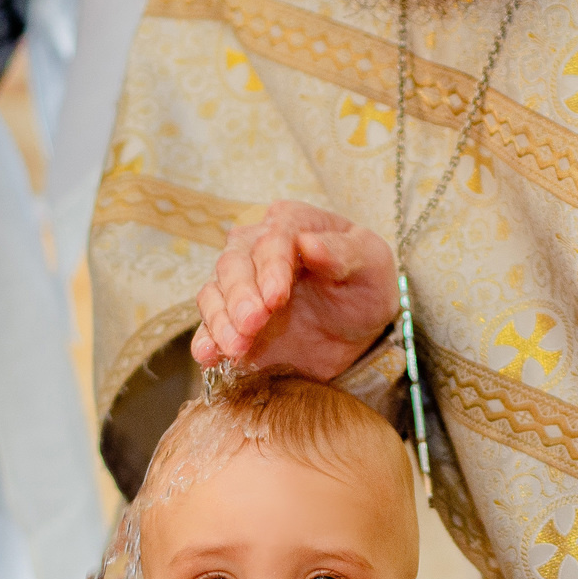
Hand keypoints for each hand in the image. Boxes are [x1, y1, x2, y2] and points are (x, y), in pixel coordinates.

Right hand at [191, 201, 398, 377]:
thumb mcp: (371, 267)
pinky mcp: (232, 318)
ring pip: (215, 292)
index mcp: (293, 224)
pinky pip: (209, 325)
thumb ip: (344, 253)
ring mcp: (241, 284)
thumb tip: (309, 243)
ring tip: (237, 346)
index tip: (276, 296)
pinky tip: (208, 355)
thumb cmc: (365, 287)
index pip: (273, 238)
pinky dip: (206, 340)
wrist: (356, 330)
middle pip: (234, 263)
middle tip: (253, 323)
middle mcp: (258, 247)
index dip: (270, 267)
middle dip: (241, 295)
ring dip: (222, 320)